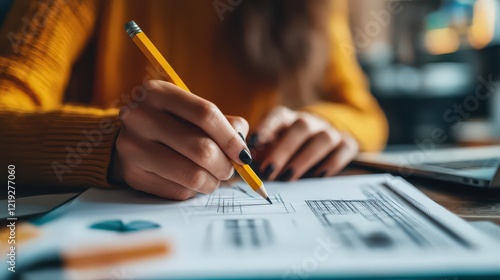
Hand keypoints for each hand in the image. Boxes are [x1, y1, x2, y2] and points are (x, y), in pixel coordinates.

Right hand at [109, 80, 250, 199]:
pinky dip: (193, 190)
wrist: (130, 138)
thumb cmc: (171, 123)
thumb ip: (224, 123)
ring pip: (192, 175)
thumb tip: (242, 148)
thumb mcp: (192, 111)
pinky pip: (178, 191)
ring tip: (212, 176)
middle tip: (228, 169)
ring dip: (212, 182)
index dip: (231, 138)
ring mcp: (132, 146)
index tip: (243, 155)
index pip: (205, 114)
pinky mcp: (132, 174)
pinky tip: (189, 180)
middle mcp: (139, 117)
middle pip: (202, 149)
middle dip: (225, 165)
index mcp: (158, 92)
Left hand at [250, 106, 358, 180]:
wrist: (325, 146)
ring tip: (288, 177)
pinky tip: (317, 176)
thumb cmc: (288, 151)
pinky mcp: (347, 143)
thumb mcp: (271, 149)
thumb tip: (243, 161)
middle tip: (268, 171)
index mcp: (287, 119)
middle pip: (300, 127)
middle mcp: (309, 121)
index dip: (265, 128)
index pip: (277, 116)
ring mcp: (330, 131)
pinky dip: (331, 163)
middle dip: (283, 150)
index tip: (252, 144)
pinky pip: (344, 149)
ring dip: (304, 158)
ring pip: (323, 138)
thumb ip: (260, 153)